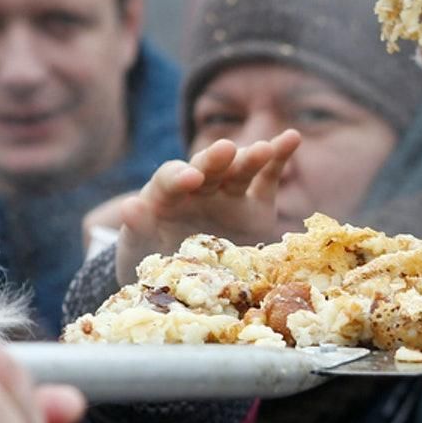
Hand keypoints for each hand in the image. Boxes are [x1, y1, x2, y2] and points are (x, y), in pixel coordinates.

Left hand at [113, 132, 300, 282]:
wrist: (187, 285)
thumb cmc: (152, 264)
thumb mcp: (137, 251)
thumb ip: (136, 228)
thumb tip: (130, 206)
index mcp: (165, 196)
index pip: (170, 179)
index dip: (179, 177)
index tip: (190, 180)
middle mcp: (198, 189)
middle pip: (207, 168)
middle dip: (215, 160)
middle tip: (225, 150)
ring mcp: (227, 195)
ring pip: (239, 170)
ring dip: (251, 157)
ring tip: (265, 149)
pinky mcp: (254, 206)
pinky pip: (267, 178)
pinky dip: (279, 157)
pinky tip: (292, 137)